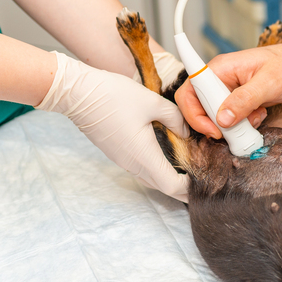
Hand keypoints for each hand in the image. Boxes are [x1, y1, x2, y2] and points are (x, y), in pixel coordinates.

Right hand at [36, 52, 189, 201]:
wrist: (78, 94)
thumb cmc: (113, 96)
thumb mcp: (152, 102)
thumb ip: (175, 118)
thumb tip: (185, 131)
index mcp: (144, 156)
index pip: (172, 187)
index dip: (191, 187)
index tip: (204, 178)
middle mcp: (133, 164)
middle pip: (163, 187)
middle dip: (184, 186)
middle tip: (202, 176)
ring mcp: (123, 161)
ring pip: (151, 179)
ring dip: (169, 177)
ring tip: (187, 167)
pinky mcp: (117, 153)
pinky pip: (141, 169)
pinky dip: (157, 168)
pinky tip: (166, 155)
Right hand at [175, 41, 281, 138]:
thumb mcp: (269, 83)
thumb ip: (245, 100)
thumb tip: (223, 119)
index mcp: (220, 68)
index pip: (189, 91)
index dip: (194, 114)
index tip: (214, 129)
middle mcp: (219, 80)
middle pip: (199, 108)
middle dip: (217, 124)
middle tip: (238, 131)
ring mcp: (227, 91)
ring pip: (215, 117)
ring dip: (233, 126)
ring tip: (254, 119)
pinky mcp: (237, 102)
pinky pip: (230, 120)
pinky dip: (242, 125)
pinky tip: (258, 116)